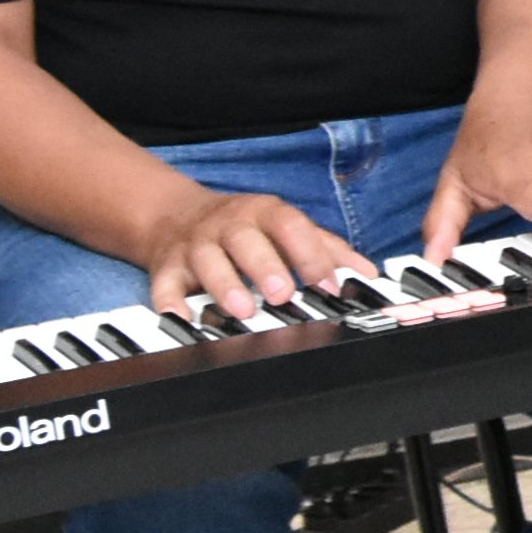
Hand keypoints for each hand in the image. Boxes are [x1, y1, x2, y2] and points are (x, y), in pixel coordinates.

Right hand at [138, 188, 366, 314]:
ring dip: (224, 285)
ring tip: (242, 309)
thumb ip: (327, 250)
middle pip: (246, 241)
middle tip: (283, 294)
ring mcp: (196, 246)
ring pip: (207, 261)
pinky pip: (164, 284)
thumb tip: (367, 274)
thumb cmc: (248, 229)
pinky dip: (170, 302)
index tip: (329, 285)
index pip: (291, 227)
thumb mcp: (287, 229)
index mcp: (265, 214)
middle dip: (265, 267)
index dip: (311, 255)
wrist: (178, 216)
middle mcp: (230, 226)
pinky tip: (181, 318)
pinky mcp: (167, 267)